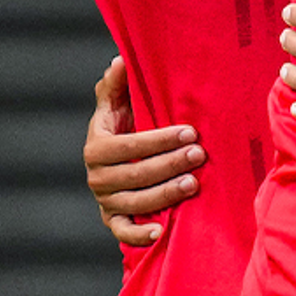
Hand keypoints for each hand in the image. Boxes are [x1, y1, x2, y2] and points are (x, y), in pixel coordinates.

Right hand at [82, 57, 203, 245]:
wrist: (118, 160)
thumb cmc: (123, 127)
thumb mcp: (116, 104)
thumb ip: (115, 84)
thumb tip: (120, 60)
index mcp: (96, 147)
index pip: (127, 146)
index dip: (158, 140)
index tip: (189, 132)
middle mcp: (97, 177)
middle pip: (135, 174)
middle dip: (169, 164)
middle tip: (199, 155)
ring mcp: (106, 201)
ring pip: (135, 202)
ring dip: (165, 194)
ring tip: (193, 183)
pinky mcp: (113, 220)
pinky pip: (124, 232)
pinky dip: (140, 235)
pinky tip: (163, 231)